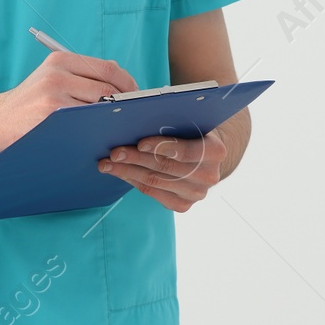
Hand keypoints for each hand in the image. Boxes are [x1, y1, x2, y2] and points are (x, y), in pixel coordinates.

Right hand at [0, 52, 137, 151]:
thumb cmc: (29, 105)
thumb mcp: (51, 79)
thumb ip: (82, 78)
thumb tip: (125, 88)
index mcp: (60, 60)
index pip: (107, 68)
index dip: (128, 83)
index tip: (137, 96)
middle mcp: (57, 74)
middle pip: (108, 87)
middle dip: (125, 102)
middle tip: (133, 114)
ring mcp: (53, 96)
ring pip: (99, 105)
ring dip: (113, 117)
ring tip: (119, 125)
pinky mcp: (50, 116)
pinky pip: (85, 123)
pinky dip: (97, 128)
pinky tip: (100, 134)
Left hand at [99, 124, 227, 212]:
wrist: (204, 156)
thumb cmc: (192, 132)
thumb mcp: (190, 122)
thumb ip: (173, 122)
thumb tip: (138, 119)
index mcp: (216, 151)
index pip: (188, 151)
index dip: (162, 146)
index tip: (140, 142)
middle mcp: (210, 176)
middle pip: (166, 167)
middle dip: (136, 158)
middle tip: (114, 152)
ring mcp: (197, 194)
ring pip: (155, 181)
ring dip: (127, 170)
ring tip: (108, 163)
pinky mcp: (183, 205)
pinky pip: (152, 192)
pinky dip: (132, 180)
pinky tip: (120, 172)